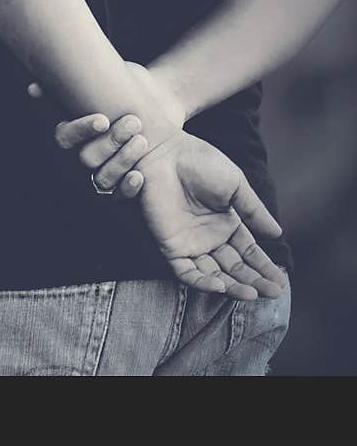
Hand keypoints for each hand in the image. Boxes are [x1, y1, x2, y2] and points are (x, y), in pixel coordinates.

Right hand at [27, 82, 147, 198]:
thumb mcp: (107, 82)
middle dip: (111, 141)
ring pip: (102, 178)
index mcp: (70, 134)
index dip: (82, 130)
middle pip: (86, 158)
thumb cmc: (126, 94)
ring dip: (122, 160)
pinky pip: (118, 197)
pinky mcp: (118, 192)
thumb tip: (33, 88)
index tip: (103, 120)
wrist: (160, 110)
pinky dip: (127, 188)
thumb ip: (81, 81)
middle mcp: (79, 159)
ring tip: (141, 141)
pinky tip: (138, 175)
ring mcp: (98, 177)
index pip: (66, 137)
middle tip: (133, 123)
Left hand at [135, 131, 287, 299]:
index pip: (248, 252)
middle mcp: (208, 237)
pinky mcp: (170, 245)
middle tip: (272, 293)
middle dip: (253, 281)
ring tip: (252, 294)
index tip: (280, 281)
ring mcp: (189, 243)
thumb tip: (277, 234)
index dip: (263, 267)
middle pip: (234, 267)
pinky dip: (201, 281)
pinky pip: (185, 271)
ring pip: (213, 273)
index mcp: (226, 223)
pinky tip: (221, 286)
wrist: (166, 153)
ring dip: (232, 286)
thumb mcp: (236, 186)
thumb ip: (254, 212)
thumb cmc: (200, 162)